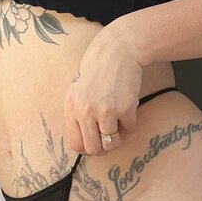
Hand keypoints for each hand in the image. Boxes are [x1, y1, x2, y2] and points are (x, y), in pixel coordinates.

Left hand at [64, 28, 143, 156]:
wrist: (117, 51)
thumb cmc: (98, 71)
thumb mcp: (78, 91)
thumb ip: (78, 114)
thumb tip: (85, 143)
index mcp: (71, 108)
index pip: (75, 144)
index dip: (88, 148)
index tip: (96, 142)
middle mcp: (85, 112)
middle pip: (94, 148)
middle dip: (104, 148)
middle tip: (110, 138)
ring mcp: (104, 111)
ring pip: (112, 143)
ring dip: (119, 137)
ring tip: (120, 123)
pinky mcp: (124, 108)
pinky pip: (129, 128)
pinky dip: (130, 123)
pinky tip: (128, 107)